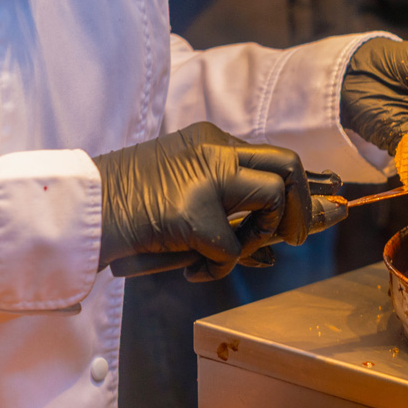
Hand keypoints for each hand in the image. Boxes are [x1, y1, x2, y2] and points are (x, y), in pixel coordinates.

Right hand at [93, 122, 346, 280]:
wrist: (77, 210)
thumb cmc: (124, 206)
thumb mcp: (179, 187)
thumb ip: (223, 197)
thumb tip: (274, 235)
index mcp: (209, 139)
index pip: (274, 155)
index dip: (305, 184)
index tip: (330, 200)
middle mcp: (212, 148)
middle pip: (289, 164)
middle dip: (305, 203)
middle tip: (295, 238)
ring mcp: (204, 177)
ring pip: (272, 197)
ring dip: (262, 234)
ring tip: (230, 252)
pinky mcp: (193, 212)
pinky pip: (233, 247)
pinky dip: (220, 265)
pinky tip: (194, 268)